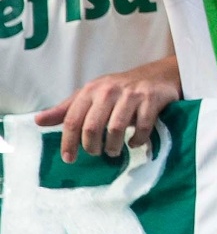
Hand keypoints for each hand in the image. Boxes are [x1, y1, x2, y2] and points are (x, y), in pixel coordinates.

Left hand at [34, 56, 180, 161]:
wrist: (160, 74)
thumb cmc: (120, 89)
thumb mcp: (92, 95)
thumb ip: (67, 109)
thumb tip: (38, 121)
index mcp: (92, 90)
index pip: (72, 120)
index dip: (68, 142)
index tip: (69, 159)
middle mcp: (110, 90)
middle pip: (92, 127)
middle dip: (92, 147)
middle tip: (96, 153)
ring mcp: (132, 94)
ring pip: (115, 129)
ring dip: (113, 147)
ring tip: (113, 151)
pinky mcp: (151, 99)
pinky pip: (142, 127)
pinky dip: (137, 140)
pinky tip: (134, 142)